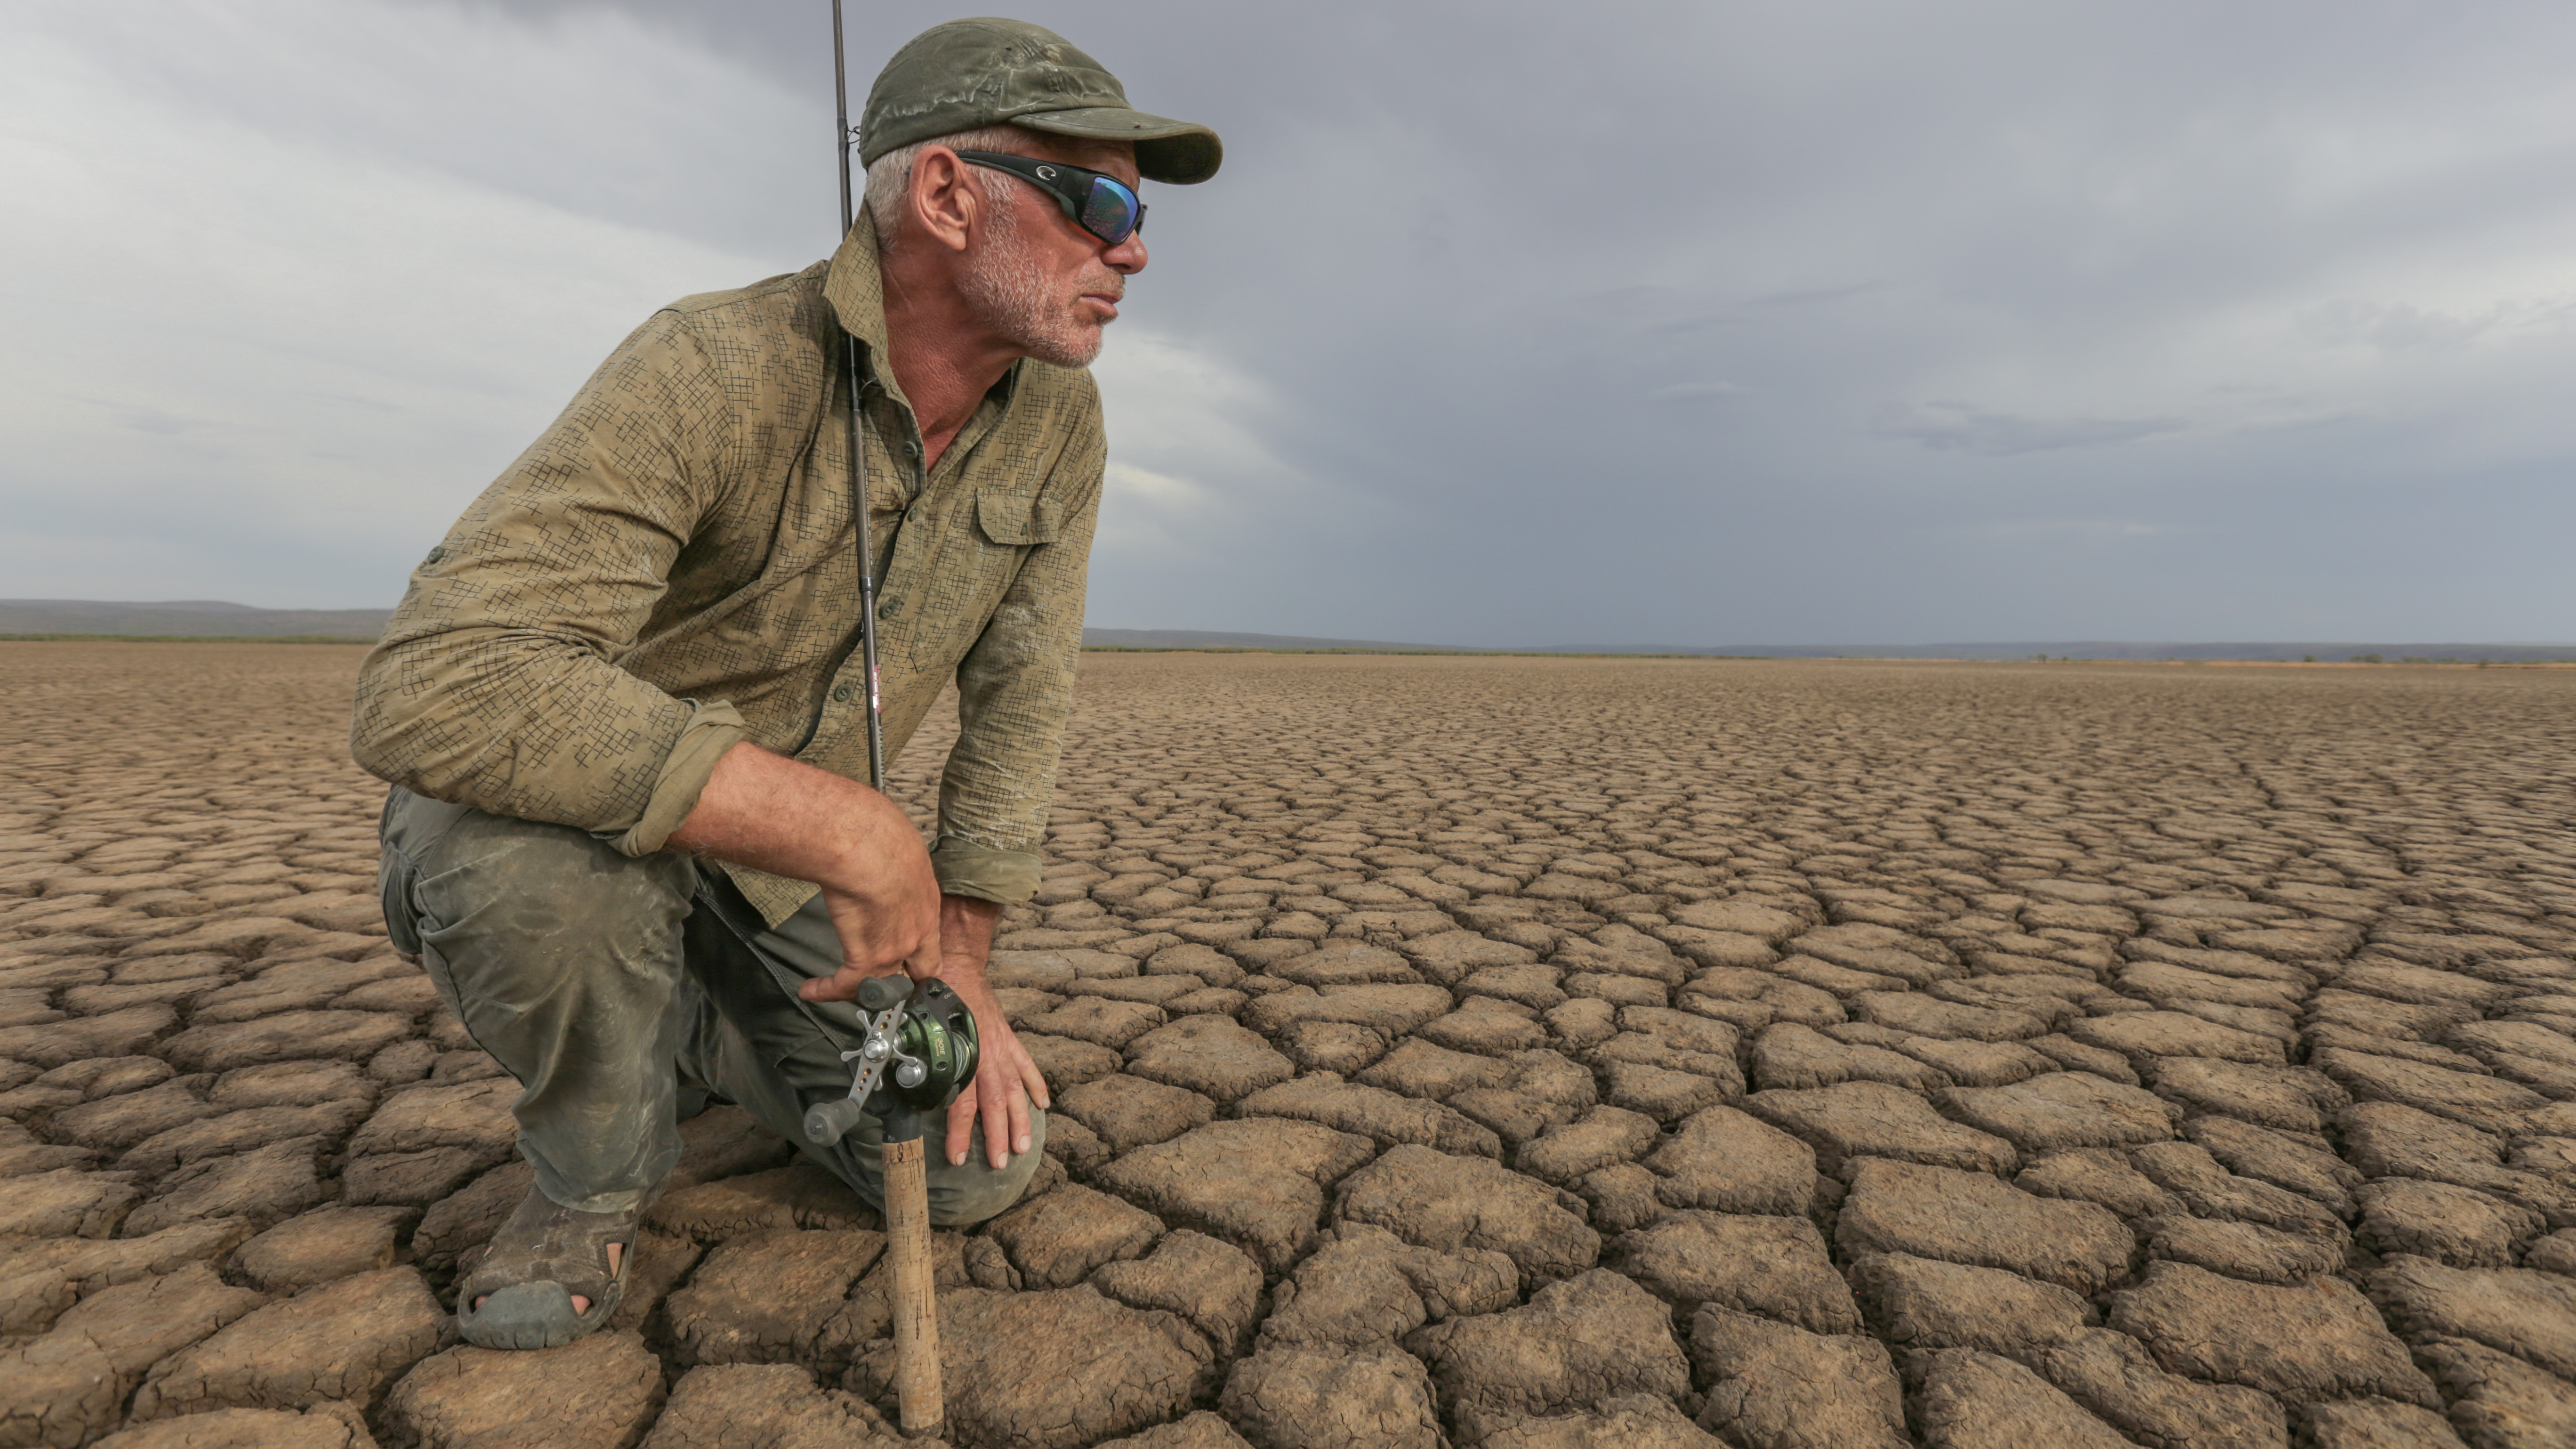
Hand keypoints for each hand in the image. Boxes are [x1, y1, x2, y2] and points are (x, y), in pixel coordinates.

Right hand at [665, 743, 943, 1001]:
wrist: (864, 845)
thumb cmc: (876, 833)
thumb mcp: (897, 845)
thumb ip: (889, 859)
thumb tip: (869, 848)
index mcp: (927, 900)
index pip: (929, 936)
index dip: (918, 951)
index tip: (905, 955)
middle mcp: (919, 930)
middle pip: (920, 970)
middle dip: (905, 979)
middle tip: (884, 984)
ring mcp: (897, 948)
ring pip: (885, 983)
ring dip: (861, 987)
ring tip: (838, 988)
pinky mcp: (868, 959)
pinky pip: (848, 986)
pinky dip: (827, 991)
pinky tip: (811, 989)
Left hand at [927, 896, 1049, 1167]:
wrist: (956, 960)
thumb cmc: (932, 991)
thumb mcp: (914, 1021)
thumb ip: (907, 1050)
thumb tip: (884, 1069)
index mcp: (960, 1054)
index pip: (961, 1101)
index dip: (958, 1131)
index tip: (957, 1157)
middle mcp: (985, 1054)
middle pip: (993, 1103)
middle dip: (997, 1136)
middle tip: (999, 1163)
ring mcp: (1001, 1046)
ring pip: (1014, 1090)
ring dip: (1020, 1120)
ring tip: (1023, 1146)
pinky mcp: (1008, 1037)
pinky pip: (1026, 1065)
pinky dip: (1036, 1084)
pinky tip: (1044, 1104)